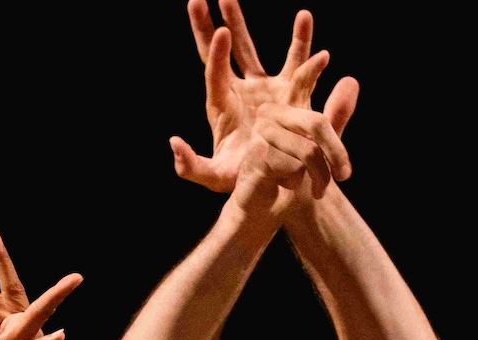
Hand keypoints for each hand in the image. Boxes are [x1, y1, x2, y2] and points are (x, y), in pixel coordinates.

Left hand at [172, 3, 357, 214]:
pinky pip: (297, 64)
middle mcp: (240, 90)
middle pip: (222, 52)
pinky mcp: (289, 93)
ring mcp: (264, 88)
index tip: (221, 30)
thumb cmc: (241, 180)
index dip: (216, 51)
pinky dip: (302, 43)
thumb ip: (190, 166)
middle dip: (211, 24)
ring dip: (248, 25)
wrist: (275, 182)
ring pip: (255, 50)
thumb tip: (173, 143)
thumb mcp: (213, 177)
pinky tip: (304, 18)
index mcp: (221, 105)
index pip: (214, 72)